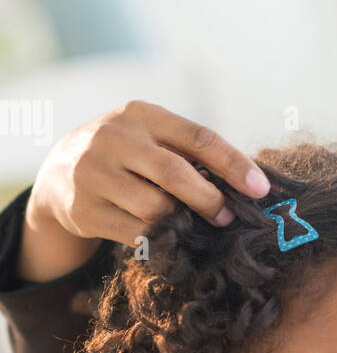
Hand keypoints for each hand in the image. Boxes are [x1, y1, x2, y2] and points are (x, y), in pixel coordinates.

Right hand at [20, 100, 270, 280]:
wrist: (59, 172)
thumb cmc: (127, 155)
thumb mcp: (151, 137)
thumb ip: (189, 152)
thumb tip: (247, 183)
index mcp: (141, 114)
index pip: (198, 136)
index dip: (234, 164)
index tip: (260, 189)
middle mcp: (113, 138)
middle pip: (175, 173)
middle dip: (209, 199)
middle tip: (227, 217)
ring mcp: (94, 174)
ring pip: (155, 208)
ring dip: (180, 222)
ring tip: (186, 223)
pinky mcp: (83, 209)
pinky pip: (135, 233)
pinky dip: (158, 238)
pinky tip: (164, 235)